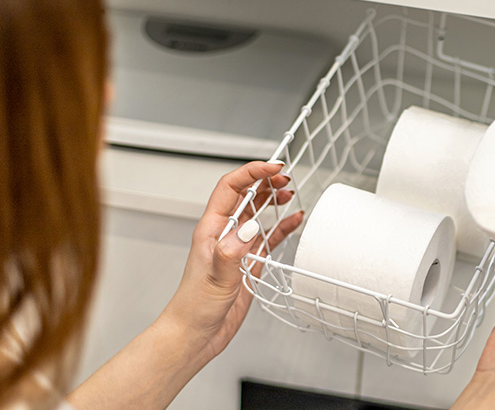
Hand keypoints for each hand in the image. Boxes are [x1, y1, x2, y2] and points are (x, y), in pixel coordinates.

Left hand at [159, 161, 303, 363]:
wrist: (195, 335)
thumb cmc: (194, 307)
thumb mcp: (215, 278)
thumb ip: (231, 252)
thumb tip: (249, 228)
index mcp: (211, 229)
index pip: (231, 188)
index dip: (251, 173)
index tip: (272, 167)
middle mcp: (224, 234)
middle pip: (245, 195)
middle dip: (264, 181)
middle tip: (285, 177)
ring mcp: (236, 247)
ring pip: (256, 213)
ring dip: (272, 200)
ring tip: (289, 192)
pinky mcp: (247, 263)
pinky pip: (267, 238)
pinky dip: (281, 227)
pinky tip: (293, 222)